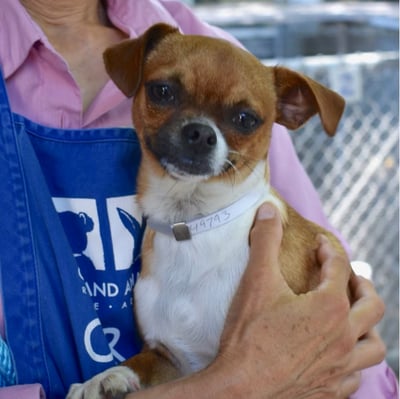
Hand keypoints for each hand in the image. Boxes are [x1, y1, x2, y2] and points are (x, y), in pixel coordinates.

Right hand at [211, 202, 384, 398]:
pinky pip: (356, 375)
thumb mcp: (256, 280)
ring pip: (374, 346)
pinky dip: (353, 360)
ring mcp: (341, 368)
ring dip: (367, 327)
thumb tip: (269, 209)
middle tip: (348, 277)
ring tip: (352, 318)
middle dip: (362, 285)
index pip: (339, 268)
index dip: (330, 250)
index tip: (320, 244)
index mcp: (329, 307)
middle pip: (372, 305)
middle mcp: (343, 337)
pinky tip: (338, 355)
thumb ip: (265, 240)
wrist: (240, 389)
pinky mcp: (330, 390)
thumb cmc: (249, 334)